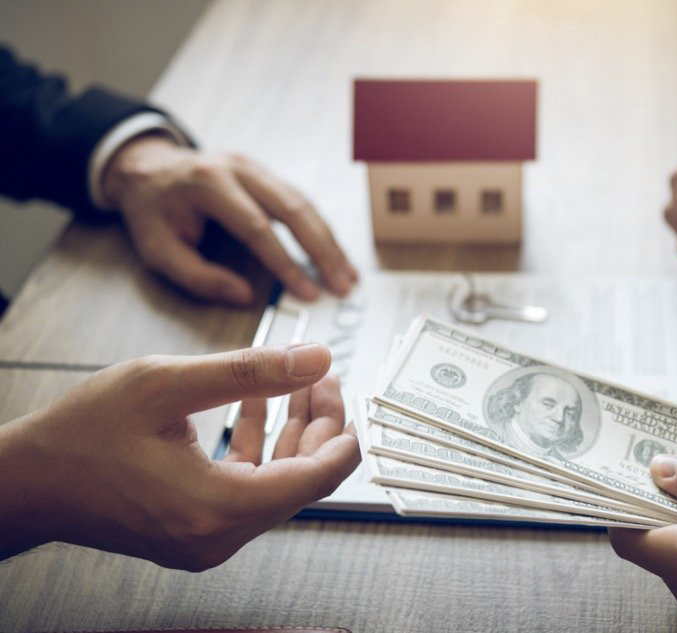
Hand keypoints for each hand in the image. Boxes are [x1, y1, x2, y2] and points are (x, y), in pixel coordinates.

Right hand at [0, 344, 360, 569]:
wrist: (26, 482)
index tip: (353, 399)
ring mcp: (206, 538)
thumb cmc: (81, 437)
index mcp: (217, 507)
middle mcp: (218, 535)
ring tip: (296, 383)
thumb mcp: (166, 384)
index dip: (345, 436)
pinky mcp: (195, 530)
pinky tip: (255, 404)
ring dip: (290, 433)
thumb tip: (316, 360)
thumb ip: (249, 371)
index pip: (318, 479)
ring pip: (276, 484)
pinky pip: (246, 489)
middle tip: (320, 377)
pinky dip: (257, 448)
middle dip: (318, 424)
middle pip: (300, 480)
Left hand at [101, 134, 358, 303]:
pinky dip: (322, 231)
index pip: (256, 227)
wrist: (148, 169)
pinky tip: (335, 255)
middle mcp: (239, 169)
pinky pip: (302, 202)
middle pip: (293, 209)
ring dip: (329, 242)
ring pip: (305, 203)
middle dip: (323, 251)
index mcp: (208, 183)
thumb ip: (198, 276)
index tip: (307, 292)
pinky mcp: (268, 175)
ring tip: (348, 276)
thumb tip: (243, 296)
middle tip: (342, 285)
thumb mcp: (158, 250)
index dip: (285, 262)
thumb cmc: (153, 212)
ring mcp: (257, 168)